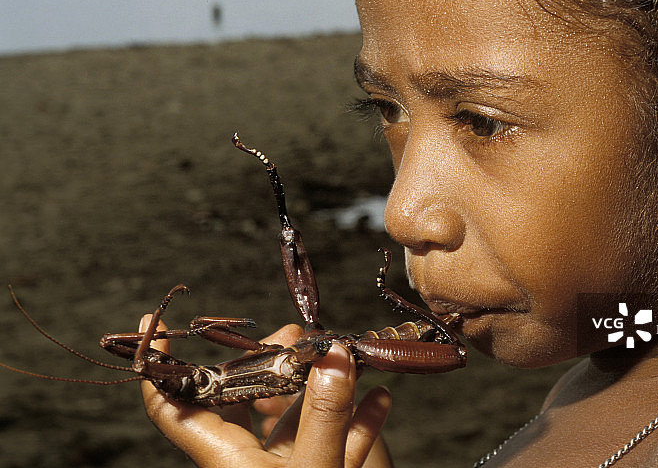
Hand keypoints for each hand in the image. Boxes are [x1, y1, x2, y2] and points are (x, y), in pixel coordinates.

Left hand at [139, 316, 393, 467]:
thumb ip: (325, 416)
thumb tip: (333, 355)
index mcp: (224, 457)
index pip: (173, 406)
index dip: (159, 366)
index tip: (154, 325)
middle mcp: (242, 458)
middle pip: (240, 395)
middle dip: (267, 359)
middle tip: (294, 334)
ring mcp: (276, 466)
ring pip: (288, 414)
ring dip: (319, 385)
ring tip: (343, 357)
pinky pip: (326, 440)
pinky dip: (354, 421)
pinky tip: (381, 402)